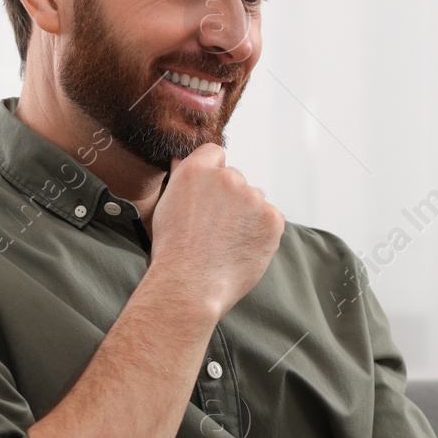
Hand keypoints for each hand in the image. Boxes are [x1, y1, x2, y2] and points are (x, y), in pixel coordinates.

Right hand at [139, 144, 283, 320]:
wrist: (190, 284)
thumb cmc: (173, 251)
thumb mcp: (166, 207)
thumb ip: (180, 179)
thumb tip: (182, 159)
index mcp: (196, 170)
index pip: (215, 154)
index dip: (213, 174)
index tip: (211, 195)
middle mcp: (226, 178)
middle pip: (236, 180)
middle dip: (230, 199)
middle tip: (216, 229)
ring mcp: (252, 197)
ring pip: (254, 201)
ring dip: (247, 216)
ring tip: (227, 243)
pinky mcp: (272, 218)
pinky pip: (270, 219)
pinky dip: (261, 232)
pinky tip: (242, 248)